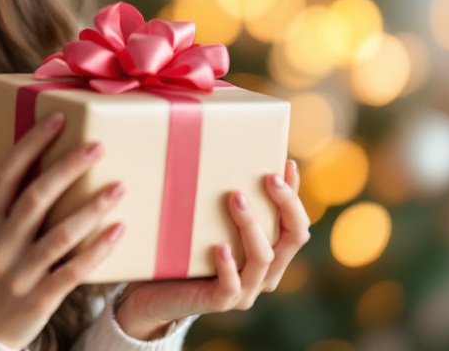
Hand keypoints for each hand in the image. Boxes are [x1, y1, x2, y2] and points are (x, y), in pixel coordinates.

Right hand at [0, 113, 127, 349]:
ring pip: (59, 236)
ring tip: (118, 187)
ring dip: (91, 210)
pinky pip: (72, 272)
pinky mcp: (39, 299)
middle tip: (98, 146)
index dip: (31, 143)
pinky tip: (118, 230)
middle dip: (67, 169)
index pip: (6, 173)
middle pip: (35, 199)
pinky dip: (96, 251)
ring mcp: (18, 273)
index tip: (58, 119)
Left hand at [114, 160, 310, 340]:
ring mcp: (245, 289)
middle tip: (268, 177)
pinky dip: (229, 266)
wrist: (152, 291)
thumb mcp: (203, 218)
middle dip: (286, 204)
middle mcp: (264, 271)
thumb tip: (213, 146)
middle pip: (293, 237)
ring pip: (263, 258)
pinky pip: (232, 287)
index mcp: (269, 250)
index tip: (287, 163)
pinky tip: (219, 246)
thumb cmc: (180, 247)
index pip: (295, 222)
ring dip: (252, 225)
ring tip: (235, 197)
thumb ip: (216, 197)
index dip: (296, 195)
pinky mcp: (220, 302)